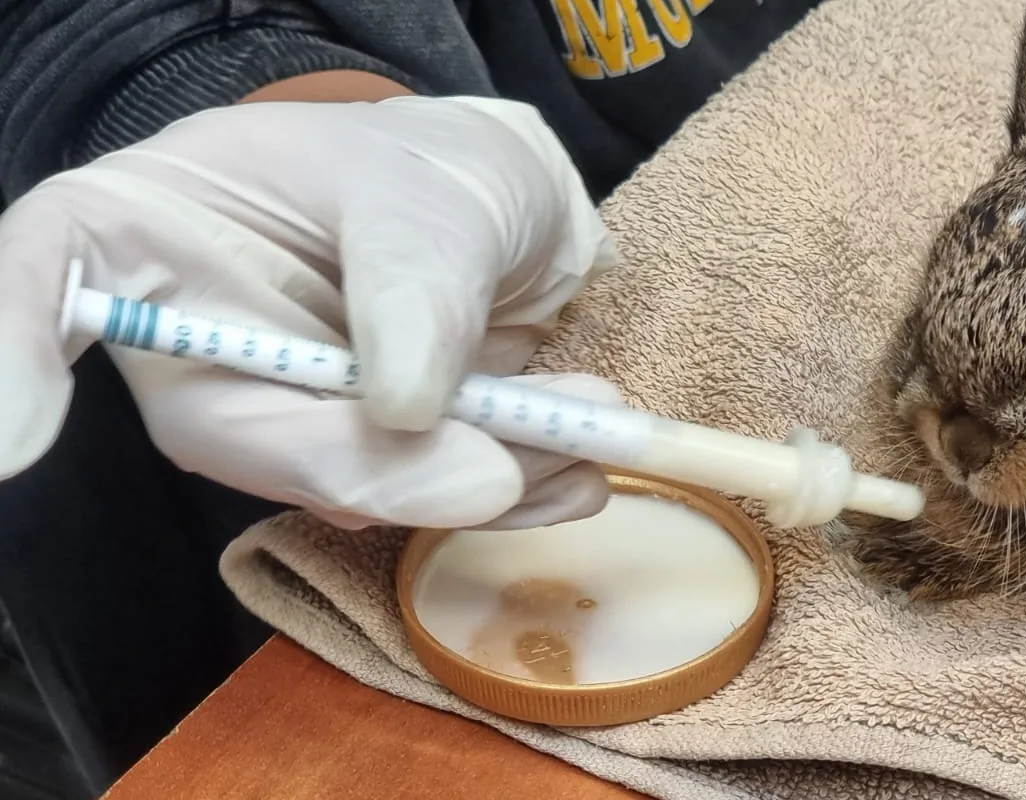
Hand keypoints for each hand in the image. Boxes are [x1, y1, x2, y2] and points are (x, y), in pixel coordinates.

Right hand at [0, 94, 619, 530]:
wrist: (498, 218)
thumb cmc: (429, 173)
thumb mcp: (433, 185)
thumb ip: (416, 274)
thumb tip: (405, 402)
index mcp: (155, 228)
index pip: (42, 279)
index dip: (7, 356)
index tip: (10, 443)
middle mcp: (195, 338)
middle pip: (230, 429)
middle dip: (364, 467)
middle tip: (495, 472)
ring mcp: (274, 412)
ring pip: (339, 482)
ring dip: (468, 484)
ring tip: (581, 442)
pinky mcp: (356, 462)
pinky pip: (416, 500)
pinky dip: (509, 497)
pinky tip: (578, 475)